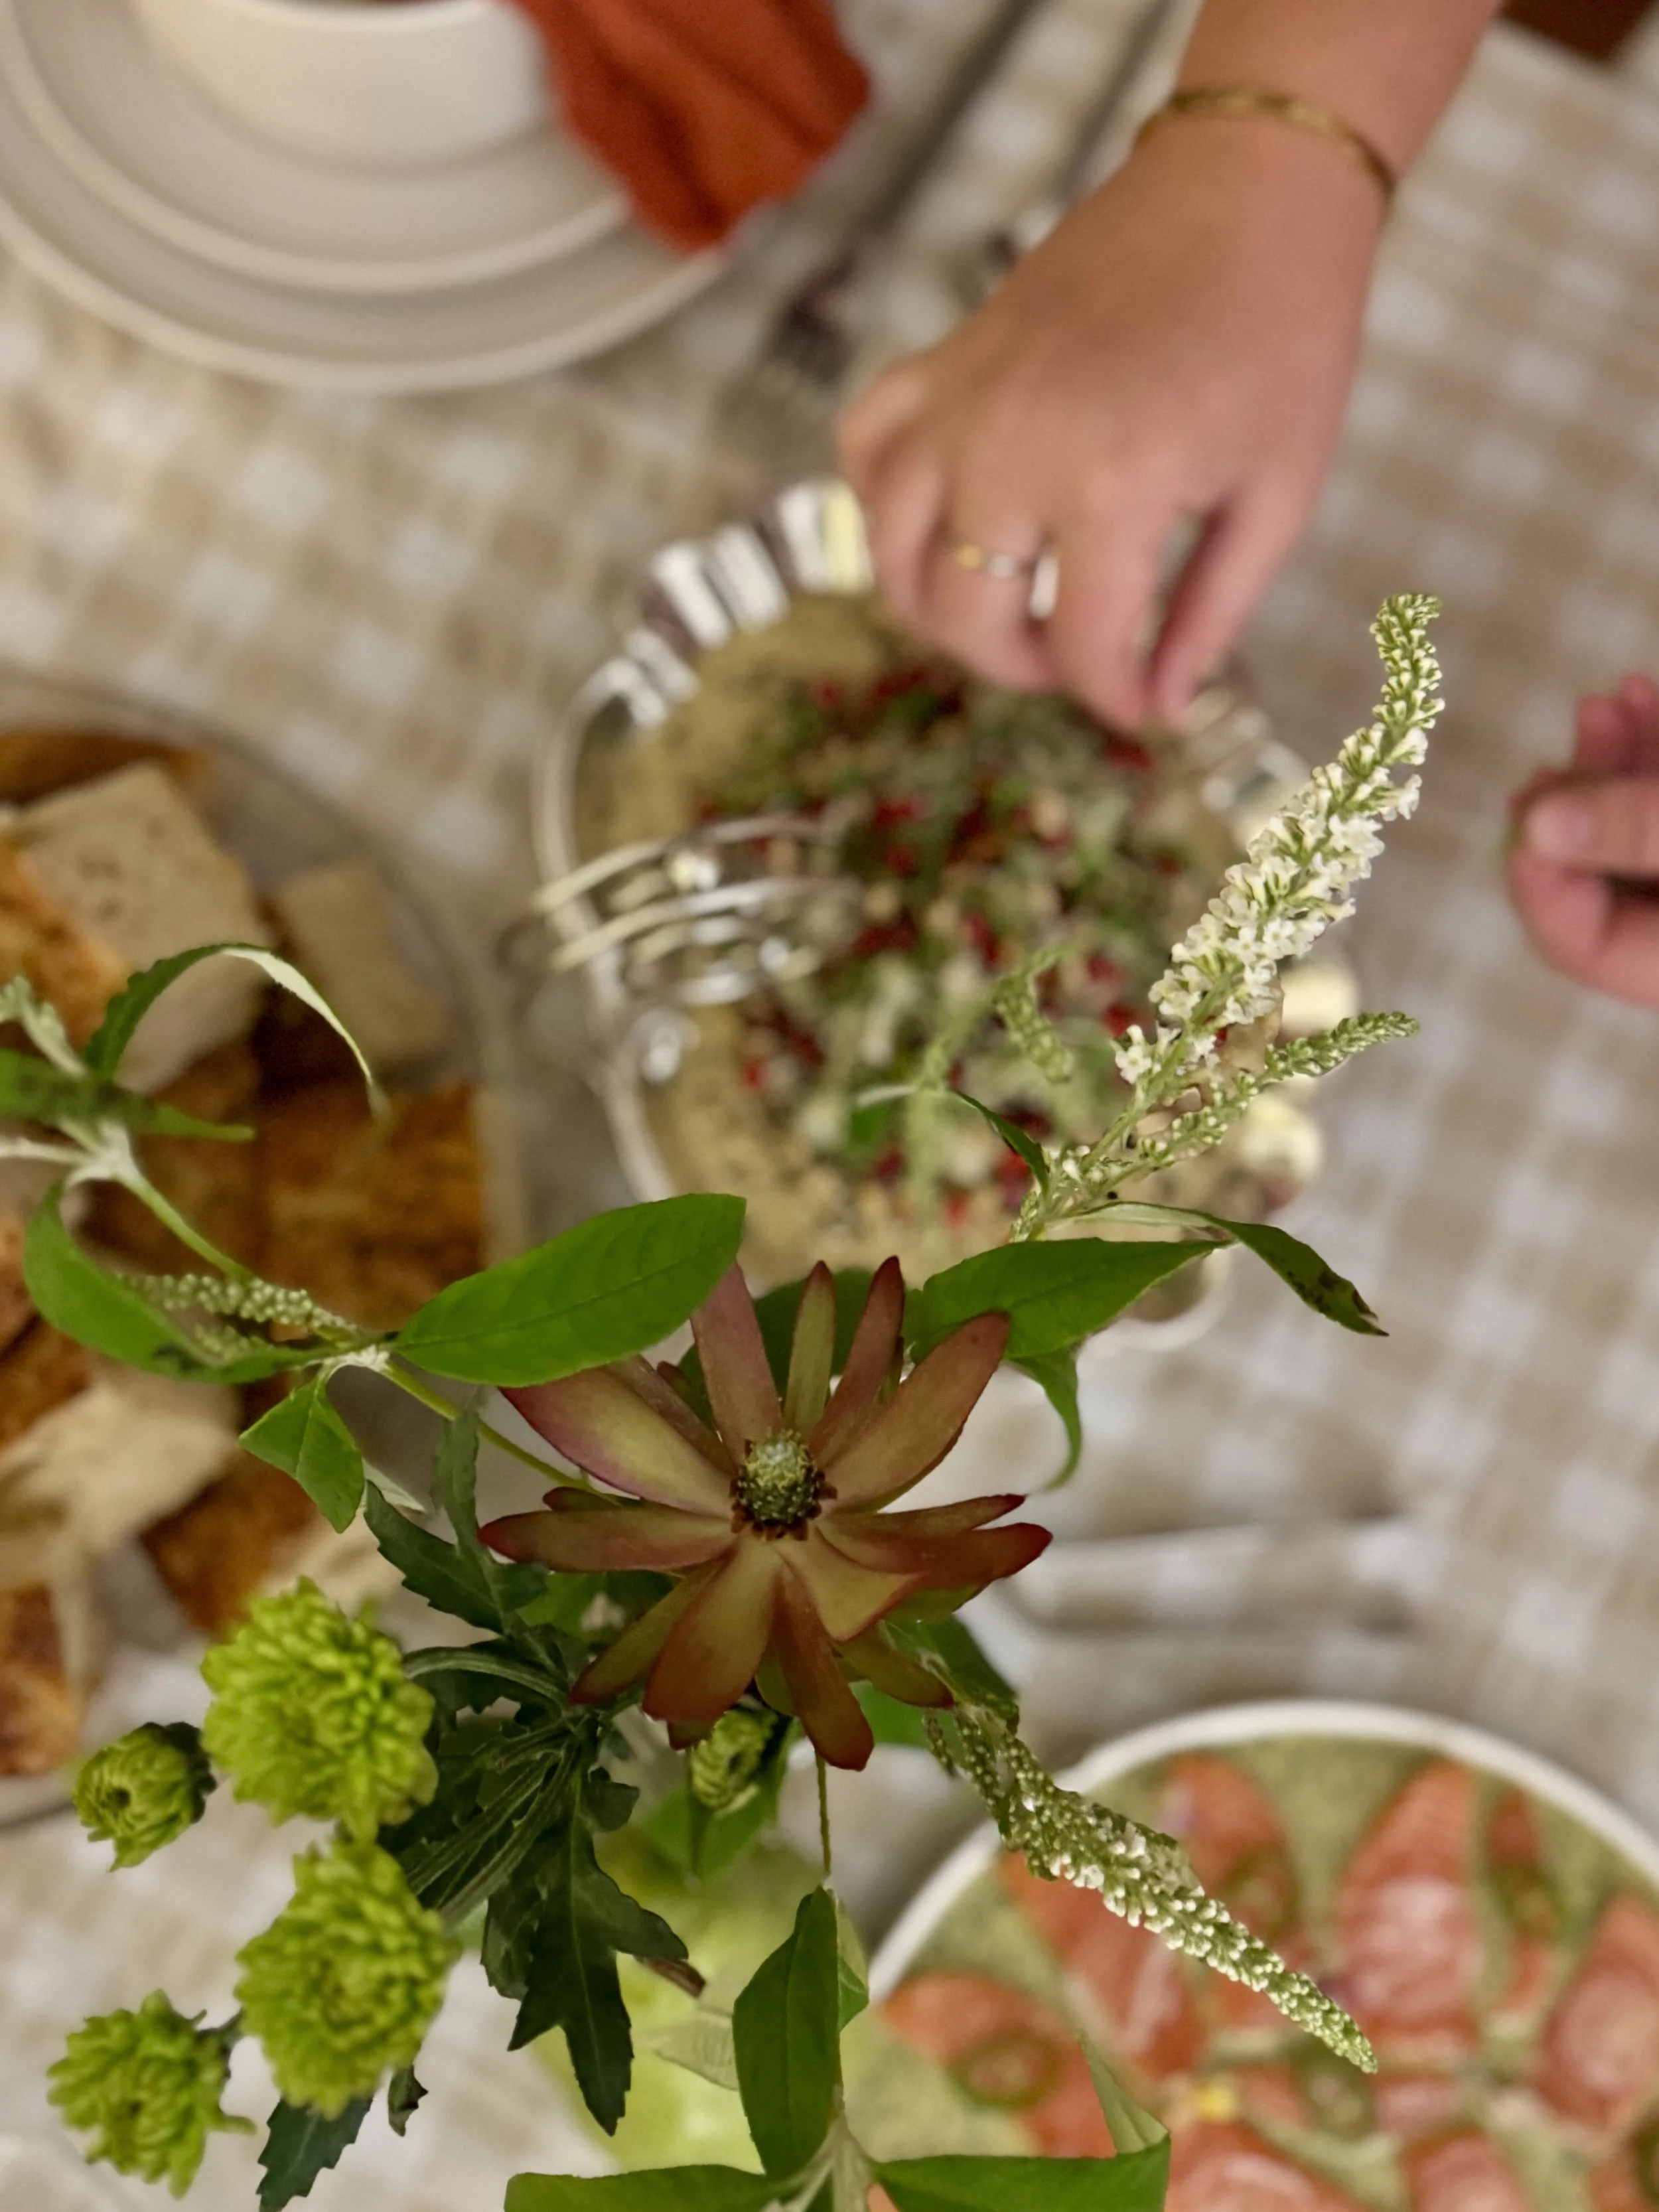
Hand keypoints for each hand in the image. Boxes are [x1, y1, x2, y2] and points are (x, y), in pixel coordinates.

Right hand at [837, 116, 1384, 726]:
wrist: (1246, 187)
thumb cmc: (1283, 339)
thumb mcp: (1278, 495)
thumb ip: (1212, 615)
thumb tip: (1165, 709)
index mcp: (1112, 484)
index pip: (1082, 646)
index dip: (1115, 699)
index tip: (1144, 711)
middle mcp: (1012, 448)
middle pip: (968, 616)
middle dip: (1023, 666)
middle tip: (1077, 659)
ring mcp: (961, 401)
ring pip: (895, 553)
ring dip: (941, 606)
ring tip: (1004, 610)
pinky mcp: (941, 361)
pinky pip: (866, 452)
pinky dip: (885, 501)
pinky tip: (943, 517)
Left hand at [1507, 675, 1658, 1008]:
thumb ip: (1636, 831)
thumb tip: (1537, 827)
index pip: (1576, 944)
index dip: (1539, 876)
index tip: (1527, 802)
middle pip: (1597, 878)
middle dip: (1581, 791)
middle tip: (1577, 725)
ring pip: (1629, 831)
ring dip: (1615, 758)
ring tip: (1611, 699)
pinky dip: (1652, 752)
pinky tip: (1642, 695)